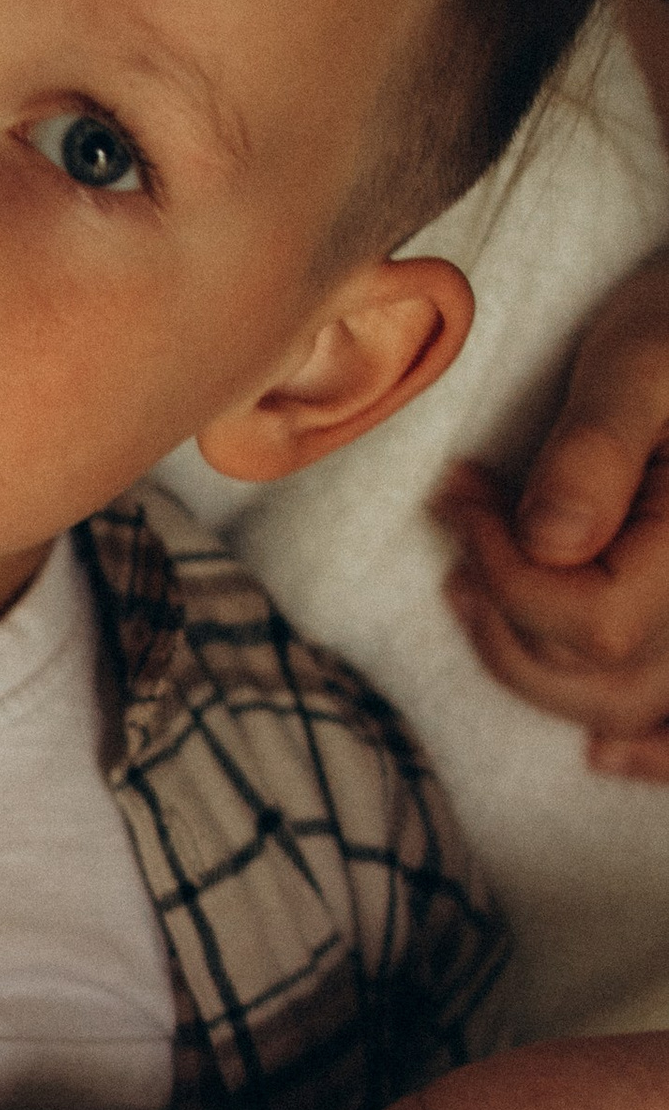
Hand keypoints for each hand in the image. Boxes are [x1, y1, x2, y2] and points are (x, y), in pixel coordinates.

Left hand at [437, 246, 668, 776]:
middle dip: (506, 621)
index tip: (460, 498)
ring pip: (630, 707)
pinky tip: (605, 754)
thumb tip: (544, 539)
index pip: (594, 622)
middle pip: (604, 680)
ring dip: (541, 669)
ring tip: (479, 592)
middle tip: (461, 536)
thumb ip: (595, 444)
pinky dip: (653, 750)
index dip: (505, 574)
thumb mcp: (640, 355)